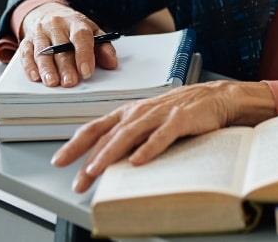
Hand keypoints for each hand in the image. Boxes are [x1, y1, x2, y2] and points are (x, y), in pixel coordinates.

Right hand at [19, 3, 117, 87]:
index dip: (84, 55)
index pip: (81, 37)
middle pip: (61, 47)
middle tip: (70, 82)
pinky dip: (29, 66)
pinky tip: (35, 77)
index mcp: (76, 22)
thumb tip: (112, 63)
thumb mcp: (92, 31)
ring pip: (42, 51)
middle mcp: (57, 25)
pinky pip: (26, 53)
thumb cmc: (74, 28)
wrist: (48, 13)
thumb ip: (103, 47)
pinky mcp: (27, 40)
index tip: (86, 72)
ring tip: (52, 82)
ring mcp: (40, 32)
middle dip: (66, 66)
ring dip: (47, 68)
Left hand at [52, 80, 275, 192]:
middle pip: (108, 135)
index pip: (96, 127)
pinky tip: (137, 161)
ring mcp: (160, 114)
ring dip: (110, 154)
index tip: (59, 161)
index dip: (76, 144)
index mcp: (131, 112)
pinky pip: (162, 136)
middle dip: (89, 159)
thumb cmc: (185, 110)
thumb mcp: (152, 120)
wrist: (218, 97)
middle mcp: (141, 112)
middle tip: (78, 180)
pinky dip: (148, 148)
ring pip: (129, 135)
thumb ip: (131, 136)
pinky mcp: (181, 119)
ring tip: (96, 170)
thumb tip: (108, 158)